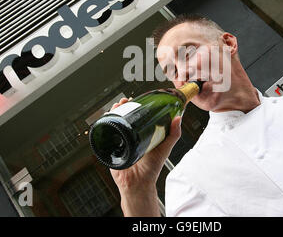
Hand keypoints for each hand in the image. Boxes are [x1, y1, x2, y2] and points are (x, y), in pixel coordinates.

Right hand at [108, 97, 181, 215]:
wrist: (138, 183)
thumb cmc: (152, 167)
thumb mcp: (164, 147)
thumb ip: (173, 134)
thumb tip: (179, 118)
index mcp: (141, 133)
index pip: (136, 115)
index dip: (133, 106)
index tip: (134, 98)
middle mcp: (129, 135)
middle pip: (123, 116)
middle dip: (122, 106)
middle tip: (124, 101)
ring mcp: (119, 141)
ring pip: (113, 122)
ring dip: (112, 112)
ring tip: (116, 107)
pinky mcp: (110, 148)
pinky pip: (104, 134)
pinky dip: (103, 124)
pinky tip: (106, 117)